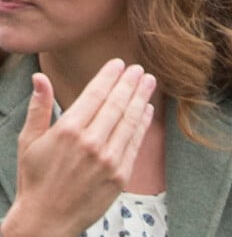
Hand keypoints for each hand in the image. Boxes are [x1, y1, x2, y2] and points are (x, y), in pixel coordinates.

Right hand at [1, 59, 155, 236]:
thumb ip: (39, 107)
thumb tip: (39, 78)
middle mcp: (90, 142)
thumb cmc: (36, 180)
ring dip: (142, 97)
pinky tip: (147, 109)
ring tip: (149, 81)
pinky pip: (135, 142)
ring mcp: (108, 159)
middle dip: (130, 82)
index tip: (119, 63)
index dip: (109, 76)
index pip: (95, 93)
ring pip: (130, 120)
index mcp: (67, 130)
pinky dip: (143, 123)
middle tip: (139, 68)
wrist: (45, 223)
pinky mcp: (120, 175)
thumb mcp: (29, 142)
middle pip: (117, 103)